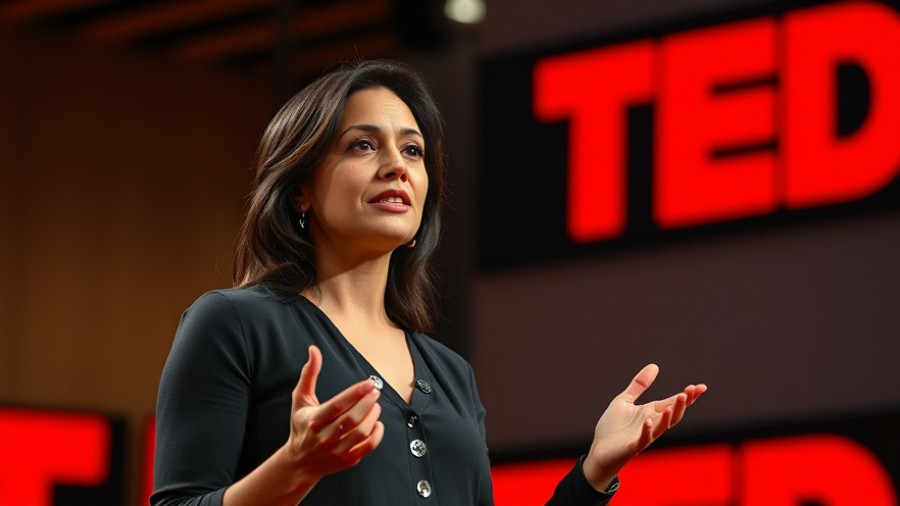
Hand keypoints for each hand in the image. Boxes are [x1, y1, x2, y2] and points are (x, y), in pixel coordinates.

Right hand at [286, 346, 384, 478]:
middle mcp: (324, 437)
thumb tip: (314, 351)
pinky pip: (368, 446)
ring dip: (373, 416)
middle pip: (352, 419)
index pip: (338, 405)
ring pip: (361, 432)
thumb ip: (309, 374)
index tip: (369, 383)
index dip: (356, 393)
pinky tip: (377, 423)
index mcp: (314, 420)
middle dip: (368, 402)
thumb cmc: (301, 427)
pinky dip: (377, 433)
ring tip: (375, 405)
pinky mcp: (347, 460)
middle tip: (375, 392)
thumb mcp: (300, 400)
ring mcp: (337, 451)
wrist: (300, 462)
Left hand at [583, 364, 706, 490]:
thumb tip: (655, 365)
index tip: (701, 387)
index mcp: (651, 412)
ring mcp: (644, 435)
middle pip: (673, 414)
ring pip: (662, 427)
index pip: (673, 402)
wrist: (599, 450)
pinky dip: (647, 430)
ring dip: (668, 416)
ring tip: (673, 404)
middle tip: (689, 392)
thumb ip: (639, 385)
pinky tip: (648, 420)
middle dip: (682, 404)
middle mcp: (652, 424)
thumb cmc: (613, 427)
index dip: (688, 396)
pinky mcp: (632, 446)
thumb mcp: (625, 400)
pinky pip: (643, 438)